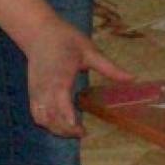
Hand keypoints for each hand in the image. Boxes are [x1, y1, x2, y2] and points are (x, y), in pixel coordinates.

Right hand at [26, 18, 134, 137]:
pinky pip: (36, 113)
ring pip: (42, 119)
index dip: (69, 121)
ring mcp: (36, 92)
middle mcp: (45, 89)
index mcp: (60, 78)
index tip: (82, 131)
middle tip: (82, 132)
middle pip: (51, 118)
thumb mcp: (90, 51)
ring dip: (55, 129)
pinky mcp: (32, 92)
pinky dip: (46, 122)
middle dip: (65, 130)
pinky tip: (59, 123)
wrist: (39, 32)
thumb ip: (109, 68)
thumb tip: (132, 78)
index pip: (60, 105)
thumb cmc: (66, 40)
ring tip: (73, 130)